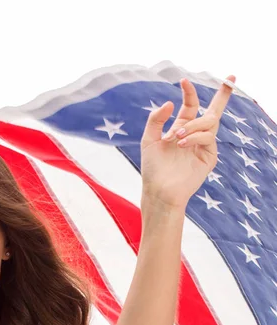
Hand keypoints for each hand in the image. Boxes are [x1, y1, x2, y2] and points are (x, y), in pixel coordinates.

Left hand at [140, 74, 235, 211]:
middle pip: (213, 110)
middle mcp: (193, 135)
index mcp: (180, 129)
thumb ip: (156, 120)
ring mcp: (203, 145)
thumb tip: (171, 103)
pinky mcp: (209, 156)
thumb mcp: (148, 140)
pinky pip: (208, 137)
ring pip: (208, 122)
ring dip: (193, 125)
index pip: (190, 106)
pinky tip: (181, 144)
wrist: (158, 190)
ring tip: (177, 137)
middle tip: (231, 78)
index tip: (183, 80)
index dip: (189, 92)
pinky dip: (195, 137)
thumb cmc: (153, 168)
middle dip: (223, 95)